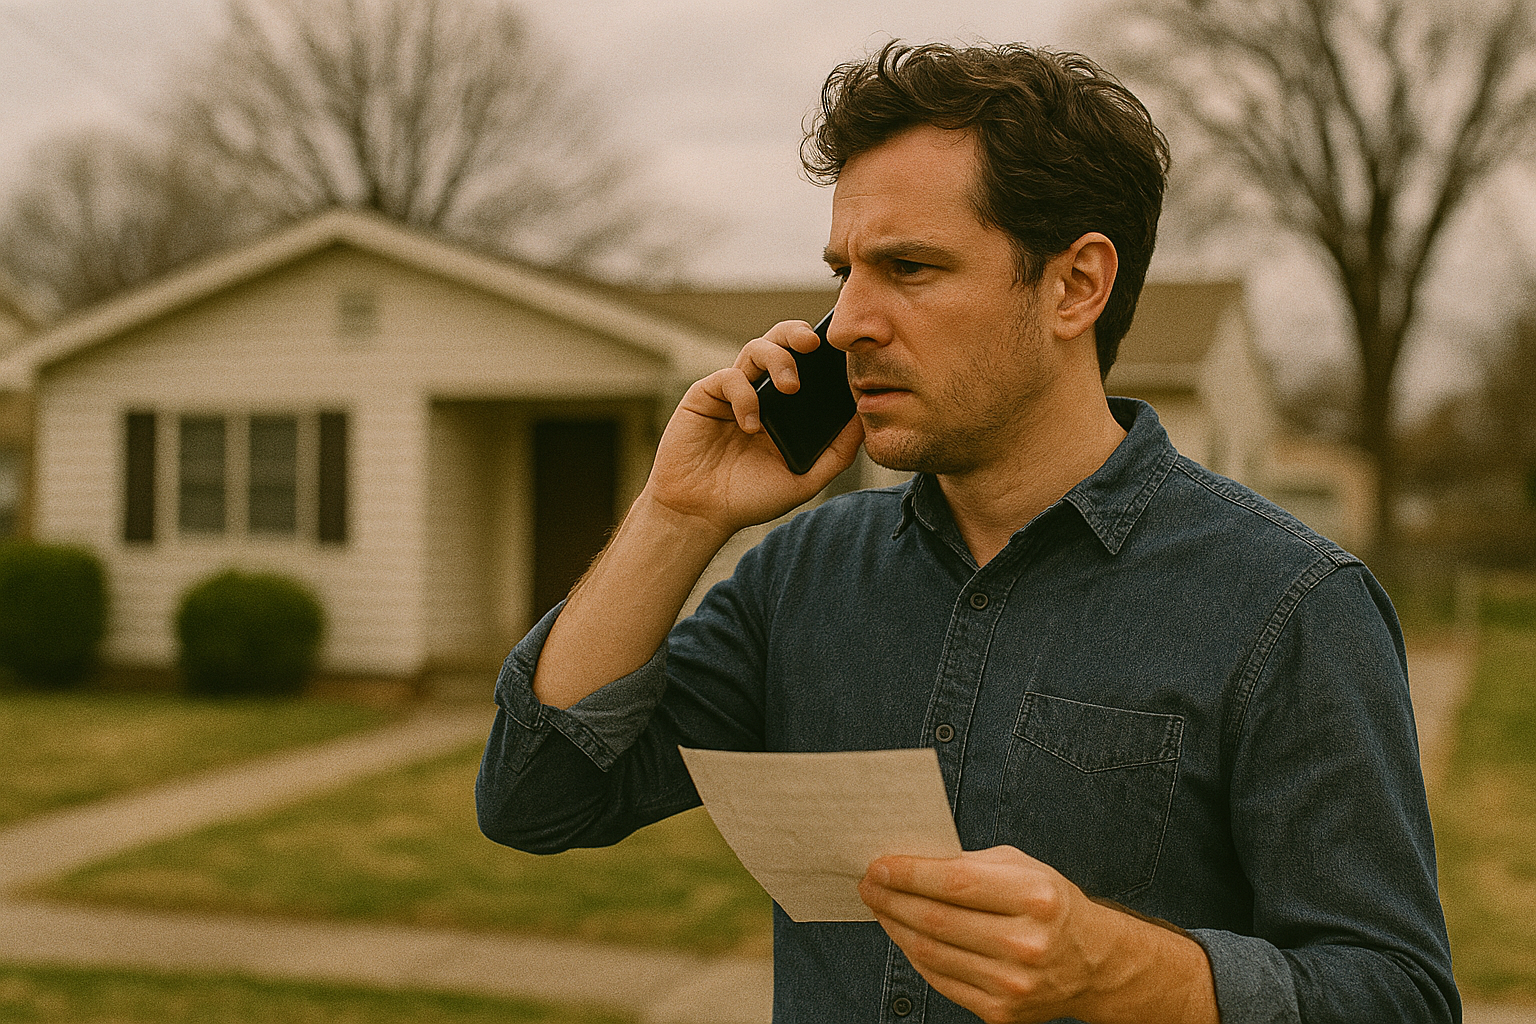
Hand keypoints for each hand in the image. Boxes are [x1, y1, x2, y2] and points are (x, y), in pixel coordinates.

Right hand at [645, 319, 863, 534]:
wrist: (701, 514)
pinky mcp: (705, 395)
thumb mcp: (804, 479)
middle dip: (798, 333)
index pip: (807, 366)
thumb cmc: (749, 498)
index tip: (844, 351)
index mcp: (785, 407)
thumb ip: (837, 452)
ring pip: (756, 348)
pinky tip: (750, 424)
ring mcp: (733, 392)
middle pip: (780, 342)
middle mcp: (760, 392)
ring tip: (790, 387)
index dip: (824, 353)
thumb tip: (865, 419)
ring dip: (778, 359)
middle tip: (814, 344)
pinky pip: (729, 377)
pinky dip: (744, 395)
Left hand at [858, 846, 1216, 1023]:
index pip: (955, 883)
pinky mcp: (1000, 1013)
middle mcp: (1026, 945)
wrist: (1092, 962)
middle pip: (936, 920)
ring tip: (879, 906)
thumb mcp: (1021, 867)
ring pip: (931, 952)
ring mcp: (1013, 985)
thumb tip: (907, 862)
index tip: (878, 864)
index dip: (909, 874)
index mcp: (1035, 898)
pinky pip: (940, 979)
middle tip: (867, 883)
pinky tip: (903, 934)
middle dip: (891, 899)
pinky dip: (915, 954)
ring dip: (894, 926)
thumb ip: (967, 863)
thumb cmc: (1049, 903)